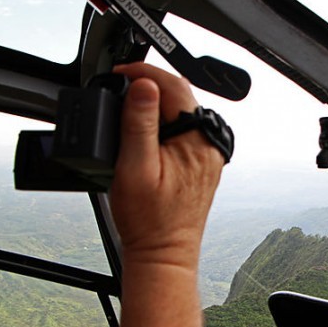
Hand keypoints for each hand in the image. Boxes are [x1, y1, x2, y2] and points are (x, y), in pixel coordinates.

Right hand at [108, 63, 224, 268]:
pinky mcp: (201, 164)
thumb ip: (139, 124)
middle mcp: (208, 145)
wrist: (163, 254)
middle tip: (119, 86)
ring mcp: (207, 155)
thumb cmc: (148, 220)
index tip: (119, 72)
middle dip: (149, 86)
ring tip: (127, 105)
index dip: (144, 72)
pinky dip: (164, 122)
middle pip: (181, 96)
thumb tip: (144, 85)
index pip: (174, 86)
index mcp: (196, 140)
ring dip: (157, 103)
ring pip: (182, 112)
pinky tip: (145, 129)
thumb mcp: (135, 168)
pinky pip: (184, 130)